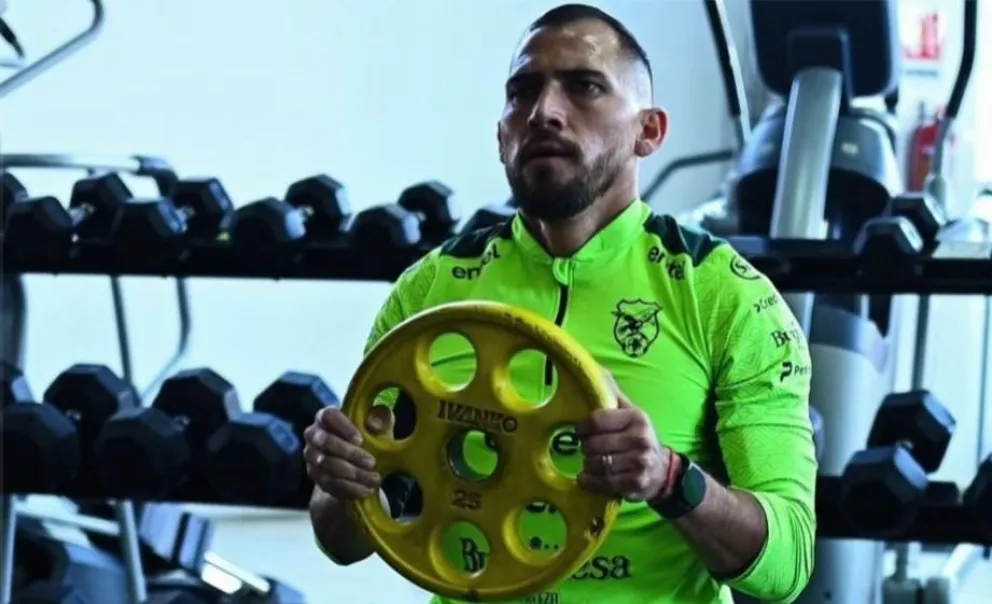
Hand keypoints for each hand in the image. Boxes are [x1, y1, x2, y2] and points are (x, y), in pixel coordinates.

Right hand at [303, 406, 392, 500]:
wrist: (358, 463)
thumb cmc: (368, 436)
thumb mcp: (380, 425)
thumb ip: (381, 418)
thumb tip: (374, 423)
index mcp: (327, 417)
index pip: (328, 416)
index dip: (343, 427)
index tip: (360, 440)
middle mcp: (314, 435)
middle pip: (325, 441)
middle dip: (350, 453)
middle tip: (372, 462)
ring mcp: (312, 457)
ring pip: (327, 465)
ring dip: (352, 473)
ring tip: (374, 479)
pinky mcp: (315, 477)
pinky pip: (329, 483)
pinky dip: (350, 488)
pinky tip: (366, 490)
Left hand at [575, 373, 674, 502]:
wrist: (662, 470)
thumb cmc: (638, 436)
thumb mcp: (630, 411)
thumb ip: (611, 393)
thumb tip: (594, 369)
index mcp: (636, 417)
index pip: (596, 420)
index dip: (582, 427)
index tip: (580, 431)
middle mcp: (640, 439)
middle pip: (593, 444)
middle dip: (586, 448)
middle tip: (589, 448)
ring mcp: (639, 463)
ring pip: (595, 465)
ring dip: (587, 465)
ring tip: (593, 462)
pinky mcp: (635, 484)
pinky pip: (601, 483)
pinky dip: (590, 481)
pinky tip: (590, 478)